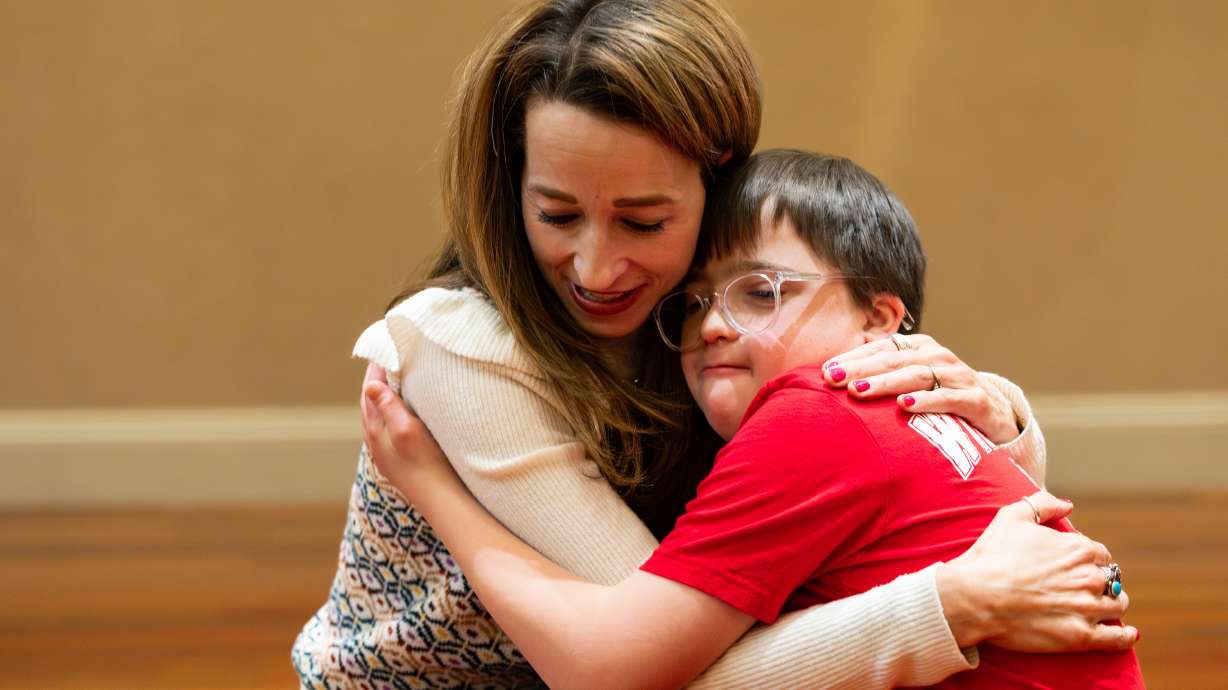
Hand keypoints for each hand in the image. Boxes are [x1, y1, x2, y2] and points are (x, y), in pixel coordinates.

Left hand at [359, 363, 459, 497]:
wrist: (440, 501)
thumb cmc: (426, 463)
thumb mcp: (407, 430)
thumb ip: (388, 407)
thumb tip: (369, 385)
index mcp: (375, 429)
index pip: (369, 390)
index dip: (375, 368)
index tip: (383, 347)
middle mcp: (376, 439)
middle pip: (371, 401)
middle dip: (377, 379)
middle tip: (388, 357)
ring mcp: (386, 450)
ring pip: (378, 414)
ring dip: (384, 395)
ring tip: (395, 379)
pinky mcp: (397, 458)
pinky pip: (388, 426)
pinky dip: (392, 410)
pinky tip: (403, 411)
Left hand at [822, 334, 1019, 443]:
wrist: (995, 413)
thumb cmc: (941, 394)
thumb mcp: (913, 379)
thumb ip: (883, 371)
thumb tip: (837, 370)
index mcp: (919, 347)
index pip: (881, 347)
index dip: (853, 358)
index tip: (825, 370)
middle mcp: (937, 356)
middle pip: (894, 359)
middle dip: (861, 369)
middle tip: (833, 379)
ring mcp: (958, 376)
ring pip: (917, 375)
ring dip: (886, 383)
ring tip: (859, 391)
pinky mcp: (975, 400)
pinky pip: (948, 398)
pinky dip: (926, 401)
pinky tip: (904, 406)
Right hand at [936, 492, 1137, 651]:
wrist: (974, 596)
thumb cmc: (991, 556)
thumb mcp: (1013, 516)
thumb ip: (1044, 503)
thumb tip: (1068, 505)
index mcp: (1080, 548)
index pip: (1101, 554)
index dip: (1089, 560)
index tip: (1075, 567)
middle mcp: (1090, 577)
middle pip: (1112, 580)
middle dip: (1101, 582)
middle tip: (1083, 588)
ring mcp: (1087, 608)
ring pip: (1117, 606)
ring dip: (1111, 605)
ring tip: (1101, 608)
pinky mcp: (1081, 636)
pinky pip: (1116, 638)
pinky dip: (1124, 636)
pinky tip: (1128, 634)